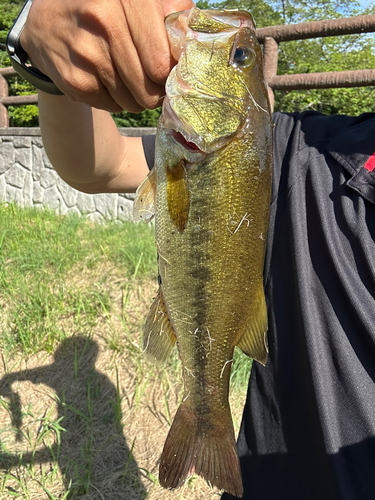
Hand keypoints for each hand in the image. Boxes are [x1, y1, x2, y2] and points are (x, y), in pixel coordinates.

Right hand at [20, 0, 193, 111]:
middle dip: (155, 89)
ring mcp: (86, 54)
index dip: (169, 72)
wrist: (45, 22)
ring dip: (137, 97)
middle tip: (151, 80)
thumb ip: (169, 11)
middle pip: (149, 86)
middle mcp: (103, 22)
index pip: (162, 60)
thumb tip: (192, 41)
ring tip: (127, 78)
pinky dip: (117, 100)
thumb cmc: (102, 9)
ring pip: (133, 102)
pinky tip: (107, 80)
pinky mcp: (75, 81)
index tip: (166, 70)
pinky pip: (114, 107)